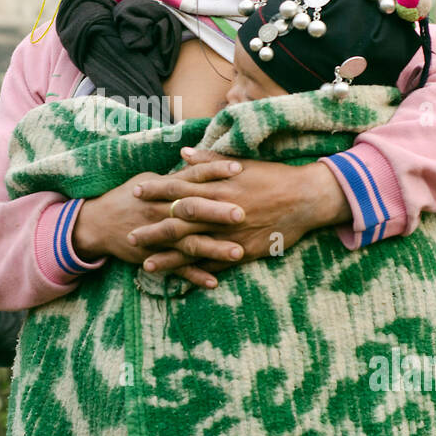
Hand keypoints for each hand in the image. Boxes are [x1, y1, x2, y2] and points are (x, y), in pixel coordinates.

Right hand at [71, 168, 246, 288]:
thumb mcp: (150, 180)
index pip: (193, 177)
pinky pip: (177, 268)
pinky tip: (214, 282)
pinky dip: (194, 275)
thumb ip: (177, 176)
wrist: (97, 223)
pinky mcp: (155, 256)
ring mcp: (159, 236)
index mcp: (164, 189)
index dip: (214, 171)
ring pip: (189, 242)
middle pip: (192, 209)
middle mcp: (162, 211)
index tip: (238, 169)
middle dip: (217, 212)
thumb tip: (200, 162)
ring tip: (238, 251)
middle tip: (243, 213)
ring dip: (213, 248)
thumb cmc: (128, 197)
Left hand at [127, 147, 349, 273]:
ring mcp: (230, 234)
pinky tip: (181, 281)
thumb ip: (209, 162)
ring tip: (145, 265)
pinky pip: (215, 264)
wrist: (305, 198)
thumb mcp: (241, 164)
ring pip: (192, 248)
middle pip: (178, 222)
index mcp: (217, 187)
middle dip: (152, 229)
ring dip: (168, 257)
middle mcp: (219, 211)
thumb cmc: (273, 177)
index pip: (178, 188)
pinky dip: (197, 272)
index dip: (156, 190)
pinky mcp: (243, 251)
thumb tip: (183, 154)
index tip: (136, 191)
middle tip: (129, 236)